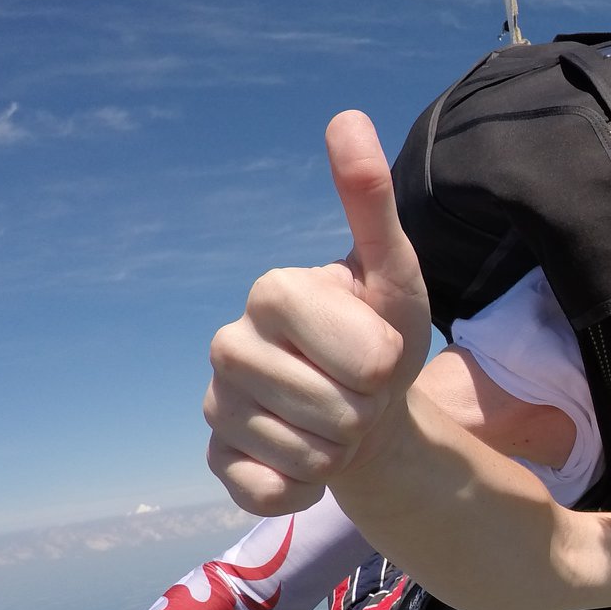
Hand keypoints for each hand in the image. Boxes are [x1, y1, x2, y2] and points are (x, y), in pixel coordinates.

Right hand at [205, 112, 431, 514]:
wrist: (369, 410)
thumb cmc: (381, 335)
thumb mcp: (394, 273)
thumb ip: (370, 203)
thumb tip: (347, 117)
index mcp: (270, 291)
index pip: (362, 354)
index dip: (388, 361)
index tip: (381, 348)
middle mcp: (226, 343)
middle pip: (336, 408)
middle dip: (368, 408)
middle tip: (359, 389)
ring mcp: (216, 406)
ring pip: (311, 454)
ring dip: (342, 447)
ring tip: (337, 419)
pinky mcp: (218, 462)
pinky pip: (271, 492)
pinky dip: (306, 489)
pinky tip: (307, 460)